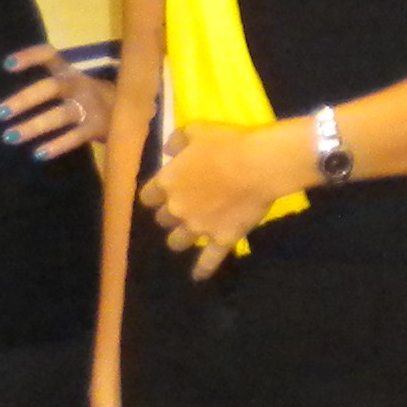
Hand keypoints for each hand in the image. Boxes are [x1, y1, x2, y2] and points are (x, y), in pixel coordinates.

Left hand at [0, 44, 111, 160]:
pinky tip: (37, 154)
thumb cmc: (89, 97)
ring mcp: (90, 107)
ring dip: (33, 126)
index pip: (49, 56)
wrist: (133, 111)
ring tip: (9, 136)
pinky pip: (75, 137)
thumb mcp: (72, 84)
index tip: (7, 65)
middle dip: (25, 99)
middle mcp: (79, 85)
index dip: (29, 57)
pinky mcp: (97, 128)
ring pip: (60, 115)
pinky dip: (56, 145)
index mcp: (69, 72)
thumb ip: (47, 85)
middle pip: (51, 87)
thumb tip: (8, 102)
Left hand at [137, 121, 308, 277]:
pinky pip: (208, 261)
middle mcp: (177, 208)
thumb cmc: (227, 143)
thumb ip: (177, 141)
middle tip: (180, 210)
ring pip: (177, 242)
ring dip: (180, 239)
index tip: (161, 194)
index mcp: (167, 182)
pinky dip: (202, 270)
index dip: (154, 195)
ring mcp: (199, 227)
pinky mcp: (222, 240)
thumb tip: (169, 151)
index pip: (147, 196)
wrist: (259, 164)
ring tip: (186, 237)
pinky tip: (197, 276)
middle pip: (162, 220)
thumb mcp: (196, 130)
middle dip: (169, 216)